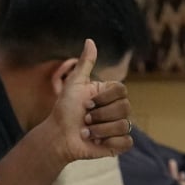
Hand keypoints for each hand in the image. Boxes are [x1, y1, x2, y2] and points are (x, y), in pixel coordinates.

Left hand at [45, 37, 132, 161]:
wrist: (58, 136)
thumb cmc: (64, 110)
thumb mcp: (74, 84)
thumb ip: (85, 63)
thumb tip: (90, 40)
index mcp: (110, 94)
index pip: (121, 90)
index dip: (103, 98)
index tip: (85, 103)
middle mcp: (117, 109)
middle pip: (125, 107)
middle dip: (99, 115)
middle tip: (84, 119)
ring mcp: (118, 127)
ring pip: (123, 125)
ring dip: (100, 130)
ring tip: (87, 132)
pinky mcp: (118, 144)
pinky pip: (126, 141)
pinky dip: (110, 142)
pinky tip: (97, 142)